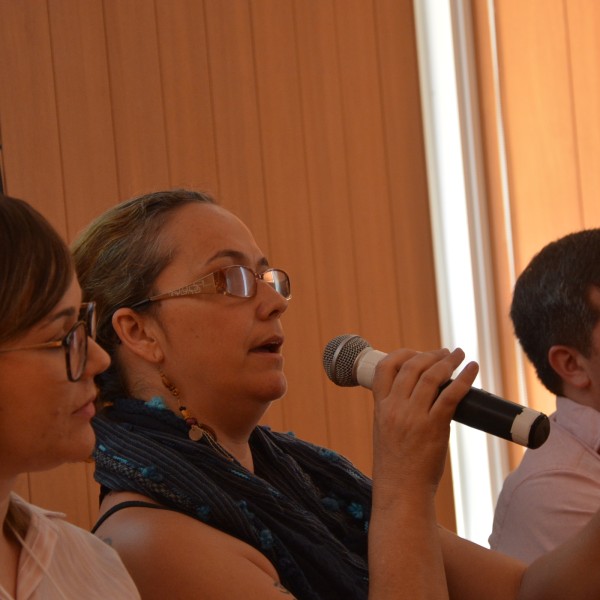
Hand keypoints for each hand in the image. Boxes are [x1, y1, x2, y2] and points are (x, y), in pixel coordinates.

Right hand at [371, 348, 478, 502]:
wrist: (401, 492)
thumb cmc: (396, 466)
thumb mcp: (385, 432)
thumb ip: (395, 412)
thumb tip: (417, 396)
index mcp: (380, 408)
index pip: (383, 368)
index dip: (401, 354)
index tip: (416, 353)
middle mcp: (395, 408)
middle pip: (411, 366)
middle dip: (430, 354)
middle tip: (445, 352)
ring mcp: (414, 417)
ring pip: (431, 376)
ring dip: (448, 361)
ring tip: (459, 355)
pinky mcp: (434, 427)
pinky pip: (450, 395)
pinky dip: (464, 379)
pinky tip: (471, 370)